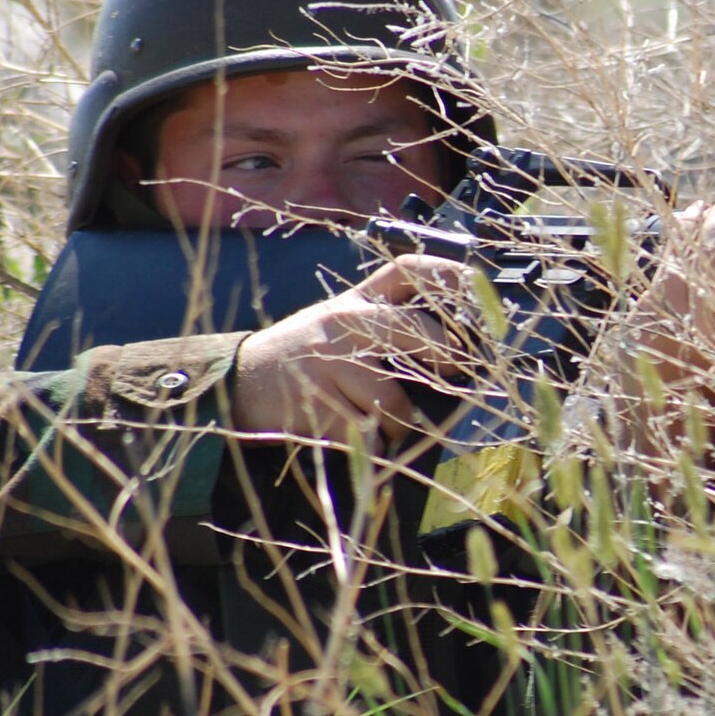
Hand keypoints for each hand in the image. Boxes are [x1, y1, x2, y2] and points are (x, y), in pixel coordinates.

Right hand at [231, 254, 474, 447]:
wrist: (238, 382)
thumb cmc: (306, 355)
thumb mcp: (339, 322)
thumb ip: (385, 324)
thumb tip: (457, 349)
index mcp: (355, 301)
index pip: (406, 271)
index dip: (446, 275)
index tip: (476, 286)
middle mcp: (345, 323)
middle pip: (416, 331)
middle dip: (446, 357)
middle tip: (453, 374)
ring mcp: (329, 362)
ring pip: (395, 400)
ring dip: (400, 422)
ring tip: (384, 423)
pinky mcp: (317, 404)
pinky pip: (366, 433)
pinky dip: (370, 444)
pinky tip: (353, 433)